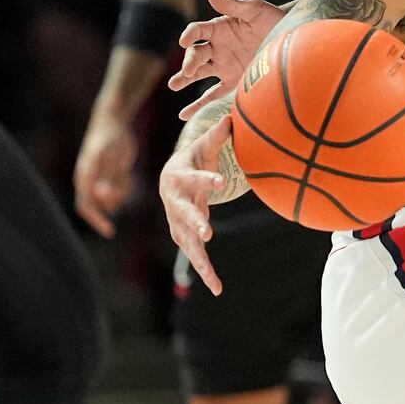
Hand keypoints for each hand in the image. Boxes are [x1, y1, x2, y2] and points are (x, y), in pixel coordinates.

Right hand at [73, 113, 135, 237]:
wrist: (112, 120)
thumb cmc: (111, 138)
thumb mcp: (112, 158)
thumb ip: (108, 178)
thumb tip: (103, 199)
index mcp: (85, 177)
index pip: (86, 206)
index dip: (96, 220)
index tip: (109, 232)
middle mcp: (88, 179)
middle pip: (96, 204)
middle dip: (107, 210)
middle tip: (118, 213)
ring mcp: (97, 177)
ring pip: (109, 197)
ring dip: (119, 193)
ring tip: (124, 171)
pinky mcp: (107, 173)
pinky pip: (116, 187)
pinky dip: (123, 186)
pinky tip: (126, 171)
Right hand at [159, 113, 232, 295]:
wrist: (172, 177)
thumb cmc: (193, 158)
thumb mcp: (204, 145)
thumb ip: (218, 134)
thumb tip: (232, 116)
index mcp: (179, 177)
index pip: (194, 177)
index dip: (205, 179)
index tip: (219, 182)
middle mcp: (174, 201)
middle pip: (184, 213)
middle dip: (195, 223)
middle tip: (208, 233)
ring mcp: (176, 220)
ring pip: (187, 241)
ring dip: (200, 260)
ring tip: (215, 281)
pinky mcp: (183, 235)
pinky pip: (194, 253)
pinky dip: (204, 270)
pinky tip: (217, 286)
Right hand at [168, 0, 284, 119]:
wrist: (292, 38)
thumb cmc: (273, 19)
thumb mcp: (255, 10)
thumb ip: (233, 5)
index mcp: (219, 28)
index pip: (198, 31)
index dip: (190, 34)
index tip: (185, 40)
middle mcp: (218, 47)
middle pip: (196, 54)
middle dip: (190, 62)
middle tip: (187, 71)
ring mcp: (224, 65)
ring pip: (199, 73)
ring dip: (185, 79)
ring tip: (173, 85)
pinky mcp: (233, 81)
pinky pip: (213, 94)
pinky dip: (199, 104)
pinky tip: (184, 114)